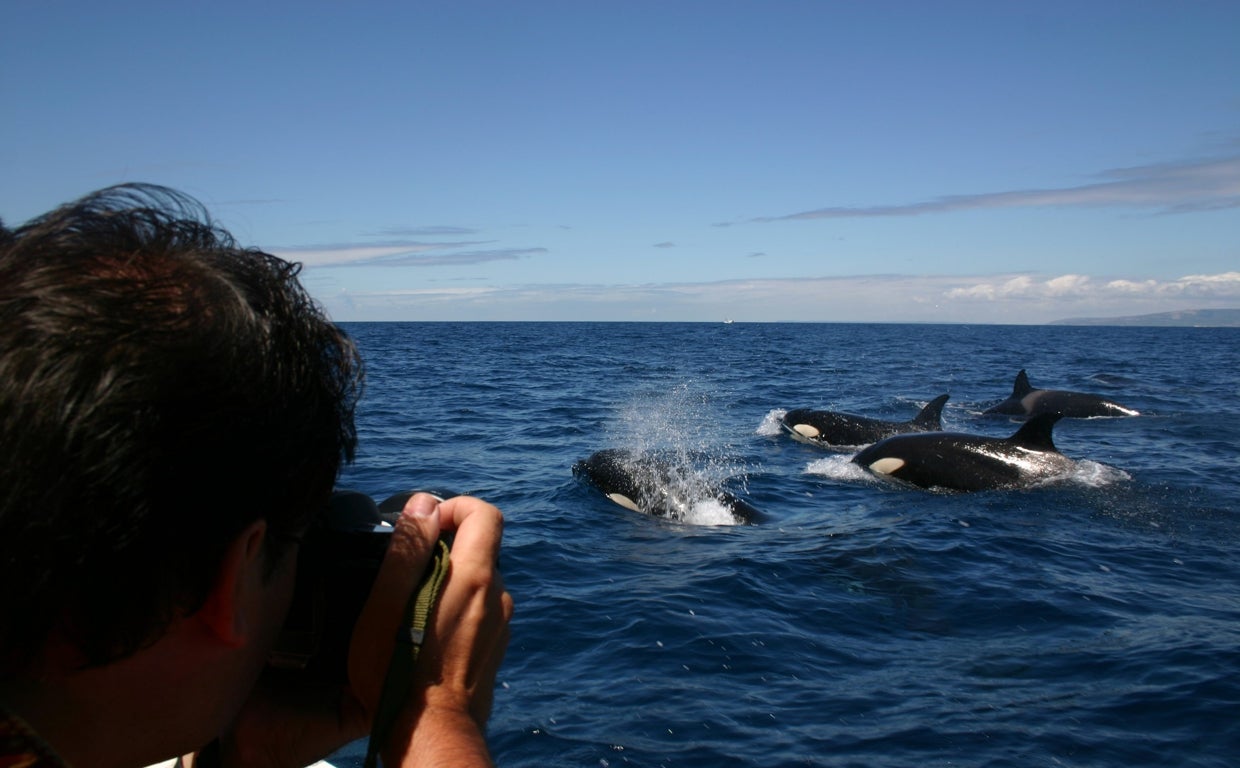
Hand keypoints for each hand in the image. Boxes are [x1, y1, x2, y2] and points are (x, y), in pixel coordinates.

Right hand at [218, 493, 510, 767]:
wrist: (432, 734)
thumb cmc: (399, 673)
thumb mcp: (386, 604)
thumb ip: (407, 548)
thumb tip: (424, 504)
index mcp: (475, 577)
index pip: (484, 514)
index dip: (454, 507)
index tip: (424, 523)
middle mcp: (497, 596)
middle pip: (478, 548)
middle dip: (443, 548)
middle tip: (403, 573)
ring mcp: (500, 624)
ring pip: (476, 582)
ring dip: (447, 583)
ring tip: (408, 611)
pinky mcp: (495, 647)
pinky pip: (478, 612)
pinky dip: (455, 610)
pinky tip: (426, 636)